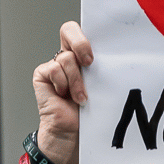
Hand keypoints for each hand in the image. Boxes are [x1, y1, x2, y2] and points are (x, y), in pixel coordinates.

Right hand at [32, 21, 90, 163]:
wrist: (73, 134)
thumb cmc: (91, 113)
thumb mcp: (102, 86)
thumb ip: (104, 69)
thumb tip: (121, 57)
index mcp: (85, 56)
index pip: (87, 31)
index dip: (90, 35)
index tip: (99, 52)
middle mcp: (69, 57)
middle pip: (69, 30)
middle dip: (80, 43)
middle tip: (89, 62)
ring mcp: (55, 66)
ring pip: (65, 57)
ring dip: (76, 80)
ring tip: (81, 98)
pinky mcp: (43, 75)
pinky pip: (53, 69)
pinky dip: (63, 84)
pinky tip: (65, 96)